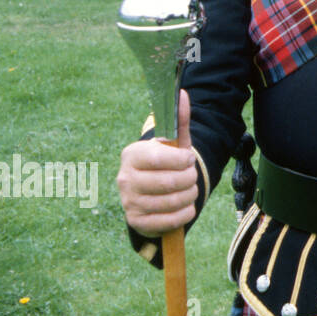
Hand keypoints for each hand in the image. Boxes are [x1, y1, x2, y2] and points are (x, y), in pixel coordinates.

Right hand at [116, 89, 197, 237]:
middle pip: (170, 182)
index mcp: (132, 155)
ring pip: (172, 202)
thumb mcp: (174, 142)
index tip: (189, 159)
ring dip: (190, 196)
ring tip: (188, 190)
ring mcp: (128, 202)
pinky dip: (185, 214)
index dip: (182, 160)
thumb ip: (179, 119)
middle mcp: (125, 178)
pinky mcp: (136, 222)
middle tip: (191, 176)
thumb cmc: (165, 163)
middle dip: (189, 179)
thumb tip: (183, 93)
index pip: (160, 158)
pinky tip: (184, 206)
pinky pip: (170, 221)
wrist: (151, 192)